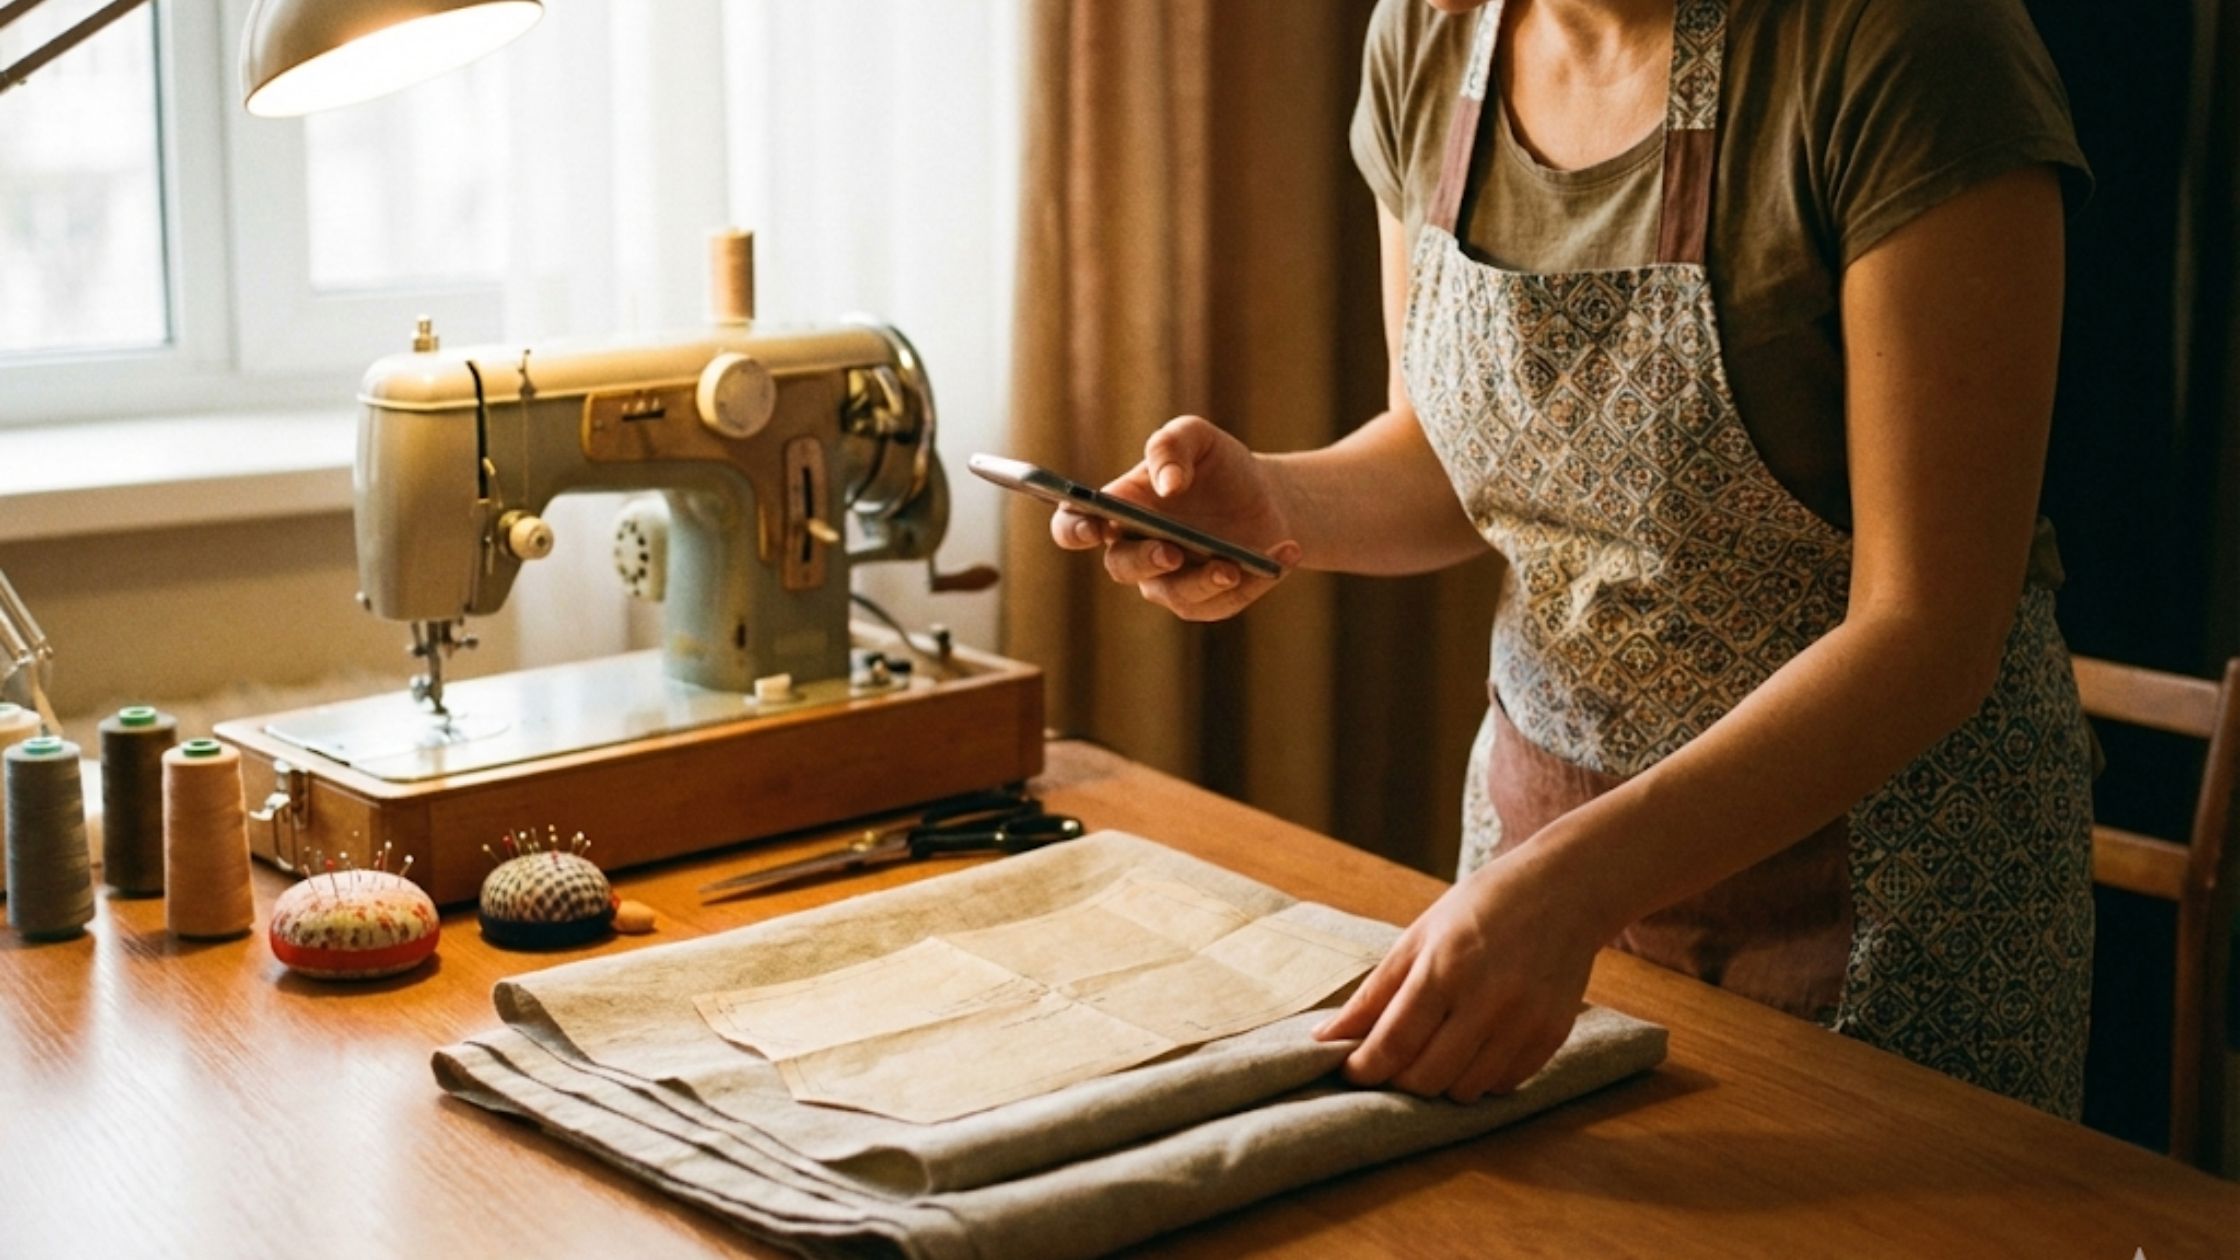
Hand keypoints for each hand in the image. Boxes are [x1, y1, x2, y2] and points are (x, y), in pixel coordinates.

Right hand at [1050, 416, 1302, 621]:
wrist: (1264, 497)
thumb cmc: (1217, 466)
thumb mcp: (1197, 437)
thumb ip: (1171, 446)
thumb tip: (1165, 485)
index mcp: (1119, 510)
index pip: (1074, 526)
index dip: (1075, 530)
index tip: (1096, 526)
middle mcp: (1135, 551)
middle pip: (1120, 567)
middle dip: (1145, 560)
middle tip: (1172, 551)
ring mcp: (1169, 581)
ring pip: (1173, 595)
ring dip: (1204, 581)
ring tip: (1235, 564)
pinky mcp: (1206, 602)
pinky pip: (1220, 604)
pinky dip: (1253, 582)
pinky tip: (1281, 554)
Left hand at [1313, 850, 1598, 1101]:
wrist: (1564, 890)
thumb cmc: (1481, 907)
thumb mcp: (1419, 937)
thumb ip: (1374, 994)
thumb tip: (1326, 1037)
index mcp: (1445, 967)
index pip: (1394, 1042)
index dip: (1364, 1068)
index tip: (1350, 1071)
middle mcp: (1488, 999)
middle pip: (1427, 1077)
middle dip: (1399, 1080)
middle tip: (1392, 1063)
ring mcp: (1525, 1020)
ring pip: (1466, 1090)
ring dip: (1441, 1082)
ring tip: (1435, 1053)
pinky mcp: (1552, 1034)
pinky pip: (1504, 1084)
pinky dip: (1481, 1077)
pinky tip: (1475, 1048)